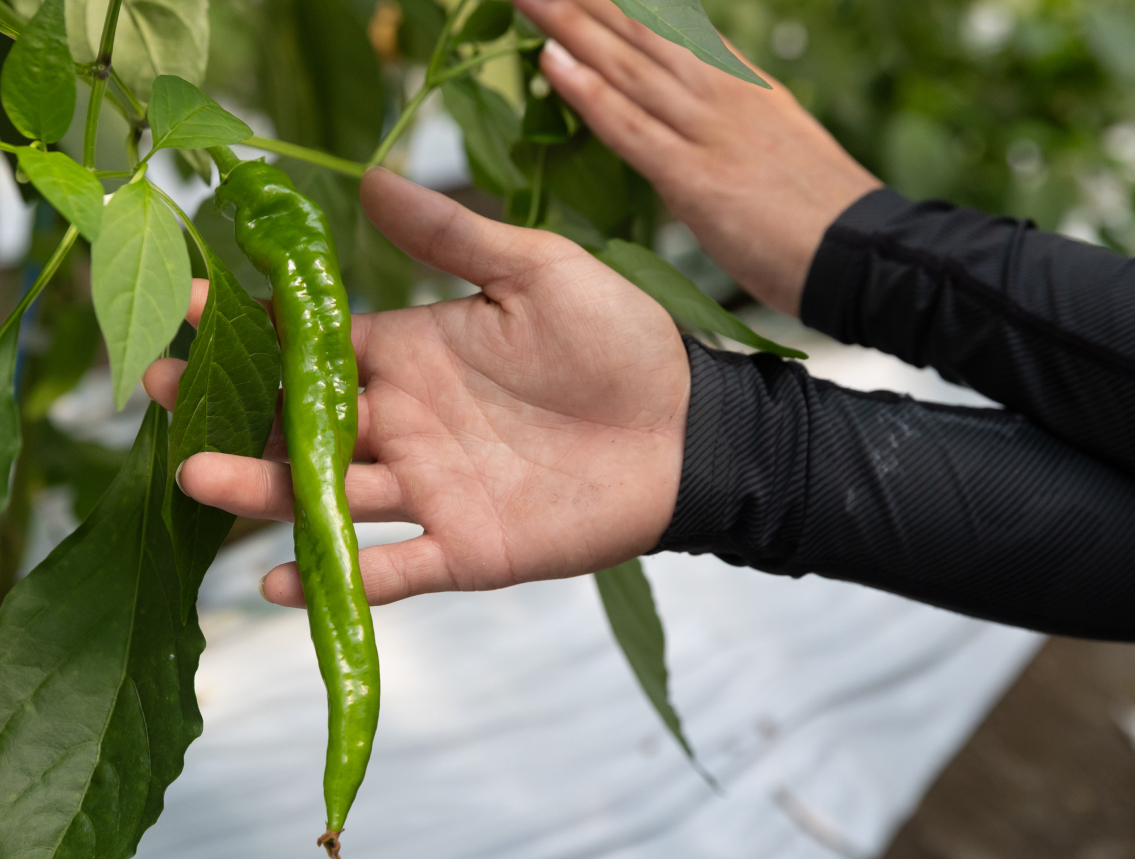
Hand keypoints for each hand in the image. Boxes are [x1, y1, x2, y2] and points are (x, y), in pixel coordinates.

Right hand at [144, 168, 689, 607]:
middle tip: (157, 394)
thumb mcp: (536, 270)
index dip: (250, 329)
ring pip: (328, 494)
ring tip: (200, 475)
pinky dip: (339, 578)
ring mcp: (430, 491)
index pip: (311, 344)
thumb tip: (370, 180)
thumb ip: (455, 235)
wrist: (686, 427)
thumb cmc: (618, 341)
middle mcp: (404, 424)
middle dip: (227, 410)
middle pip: (297, 423)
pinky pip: (391, 569)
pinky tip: (281, 580)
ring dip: (262, 489)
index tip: (190, 311)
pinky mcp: (468, 549)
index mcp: (411, 354)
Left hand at [513, 0, 881, 316]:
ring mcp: (709, 133)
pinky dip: (590, 95)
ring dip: (571, 27)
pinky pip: (633, 130)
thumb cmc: (823, 213)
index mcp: (742, 85)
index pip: (673, 24)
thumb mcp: (780, 143)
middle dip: (586, 0)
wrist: (867, 253)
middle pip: (641, 32)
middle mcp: (722, 94)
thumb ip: (734, 121)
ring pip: (628, 68)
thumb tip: (696, 114)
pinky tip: (553, 63)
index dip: (626, 1)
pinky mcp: (698, 180)